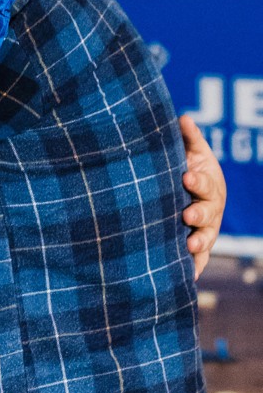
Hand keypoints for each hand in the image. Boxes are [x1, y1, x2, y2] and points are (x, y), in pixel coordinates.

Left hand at [179, 115, 225, 278]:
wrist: (190, 191)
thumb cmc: (189, 168)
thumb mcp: (191, 152)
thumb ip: (188, 138)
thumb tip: (182, 117)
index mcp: (207, 184)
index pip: (203, 182)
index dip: (197, 179)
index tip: (186, 175)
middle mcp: (210, 208)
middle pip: (207, 212)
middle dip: (198, 213)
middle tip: (187, 214)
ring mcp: (204, 229)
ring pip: (205, 237)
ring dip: (199, 242)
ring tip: (189, 245)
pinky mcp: (197, 245)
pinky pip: (198, 259)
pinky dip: (195, 267)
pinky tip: (189, 275)